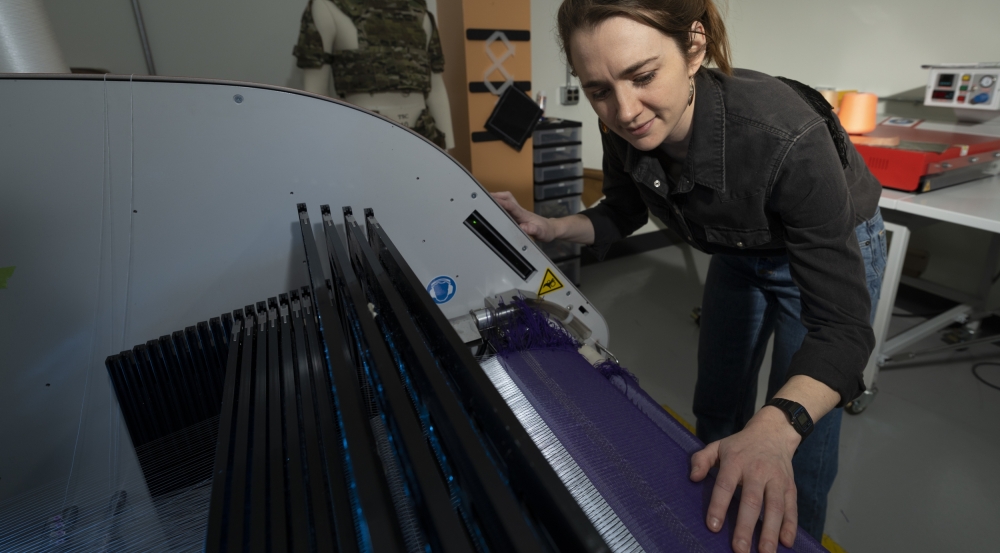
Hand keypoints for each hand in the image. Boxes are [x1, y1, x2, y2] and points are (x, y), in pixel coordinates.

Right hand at [491, 191, 557, 241]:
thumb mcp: (542, 233)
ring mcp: (518, 212)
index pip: (511, 206)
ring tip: (485, 199)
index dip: (501, 203)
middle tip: (484, 196)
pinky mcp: (517, 215)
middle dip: (496, 195)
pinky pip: (506, 206)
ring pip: (506, 200)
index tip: (491, 200)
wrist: (551, 229)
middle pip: (507, 197)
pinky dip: (499, 204)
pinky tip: (493, 207)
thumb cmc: (546, 231)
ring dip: (497, 197)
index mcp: (523, 215)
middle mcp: (520, 211)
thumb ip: (533, 230)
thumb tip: (524, 227)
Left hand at [690, 407, 801, 552]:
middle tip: (740, 549)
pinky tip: (787, 542)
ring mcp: (776, 479)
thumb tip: (693, 477)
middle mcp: (757, 471)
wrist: (773, 433)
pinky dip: (790, 525)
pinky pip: (792, 507)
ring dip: (770, 532)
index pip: (725, 485)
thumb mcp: (717, 446)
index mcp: (735, 462)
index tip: (713, 527)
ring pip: (775, 507)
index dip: (719, 506)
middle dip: (746, 527)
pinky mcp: (790, 486)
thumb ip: (701, 460)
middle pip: (752, 501)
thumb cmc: (740, 445)